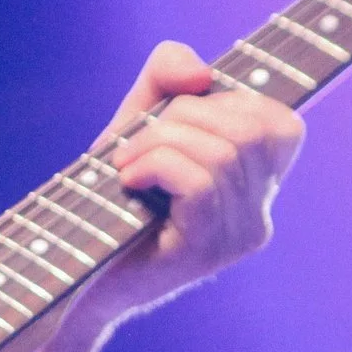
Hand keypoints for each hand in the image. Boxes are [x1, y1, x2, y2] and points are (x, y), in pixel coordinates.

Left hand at [79, 41, 304, 319]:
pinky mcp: (204, 251)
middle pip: (251, 128)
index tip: (176, 122)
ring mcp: (237, 238)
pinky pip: (201, 182)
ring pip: (223, 152)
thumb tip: (200, 73)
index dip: (228, 103)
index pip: (281, 124)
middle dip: (185, 114)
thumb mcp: (137, 121)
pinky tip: (127, 178)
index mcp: (256, 190)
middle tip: (137, 142)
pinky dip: (157, 163)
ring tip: (125, 163)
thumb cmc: (105, 198)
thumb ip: (167, 76)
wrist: (70, 278)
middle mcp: (258, 216)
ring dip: (159, 140)